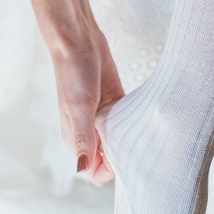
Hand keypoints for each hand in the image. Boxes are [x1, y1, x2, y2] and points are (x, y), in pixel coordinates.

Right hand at [49, 20, 124, 186]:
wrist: (78, 41)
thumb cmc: (73, 74)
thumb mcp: (79, 107)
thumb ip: (83, 137)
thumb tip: (80, 168)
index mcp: (76, 140)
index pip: (95, 172)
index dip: (110, 168)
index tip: (121, 151)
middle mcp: (89, 134)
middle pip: (111, 160)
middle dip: (124, 157)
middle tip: (134, 139)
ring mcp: (102, 120)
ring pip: (120, 143)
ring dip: (130, 140)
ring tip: (138, 128)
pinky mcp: (114, 105)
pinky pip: (126, 124)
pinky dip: (133, 124)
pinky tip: (140, 117)